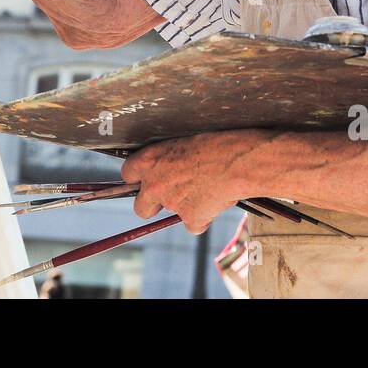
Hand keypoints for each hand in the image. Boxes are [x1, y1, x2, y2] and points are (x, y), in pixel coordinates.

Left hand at [120, 130, 259, 233]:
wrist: (239, 161)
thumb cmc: (215, 144)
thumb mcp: (183, 143)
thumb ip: (168, 160)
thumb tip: (168, 169)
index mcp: (149, 160)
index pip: (128, 174)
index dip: (139, 179)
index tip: (149, 179)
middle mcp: (154, 185)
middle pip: (140, 208)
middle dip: (153, 205)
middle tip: (171, 196)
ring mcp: (171, 204)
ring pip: (172, 215)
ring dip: (184, 208)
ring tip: (205, 190)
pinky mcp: (190, 218)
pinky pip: (193, 225)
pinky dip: (203, 217)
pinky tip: (216, 201)